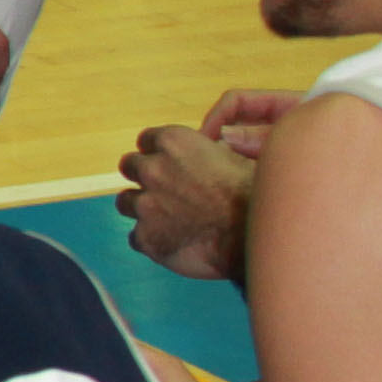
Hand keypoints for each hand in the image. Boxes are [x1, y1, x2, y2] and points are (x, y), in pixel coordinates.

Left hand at [113, 113, 263, 279]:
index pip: (147, 139)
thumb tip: (204, 152)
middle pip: (130, 166)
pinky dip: (150, 239)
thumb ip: (208, 151)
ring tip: (169, 219)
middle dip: (144, 177)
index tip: (168, 163)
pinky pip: (136, 237)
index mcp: (173, 142)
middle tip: (166, 191)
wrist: (255, 237)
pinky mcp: (144, 237)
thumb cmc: (255, 195)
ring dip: (142, 208)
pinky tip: (174, 242)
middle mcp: (152, 169)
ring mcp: (145, 205)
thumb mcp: (237, 156)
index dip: (158, 153)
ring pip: (126, 202)